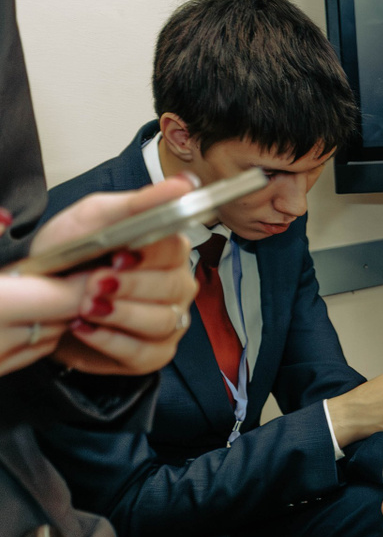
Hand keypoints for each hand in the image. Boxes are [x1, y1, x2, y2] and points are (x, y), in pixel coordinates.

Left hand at [17, 178, 200, 377]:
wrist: (43, 298)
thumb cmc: (70, 256)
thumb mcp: (96, 219)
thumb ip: (140, 202)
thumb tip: (185, 183)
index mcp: (168, 250)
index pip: (177, 250)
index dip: (149, 255)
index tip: (118, 255)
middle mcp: (177, 285)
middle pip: (173, 288)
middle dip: (130, 287)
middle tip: (94, 283)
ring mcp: (169, 321)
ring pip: (162, 321)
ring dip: (119, 314)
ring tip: (84, 306)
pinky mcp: (154, 353)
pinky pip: (145, 353)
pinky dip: (111, 341)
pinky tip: (84, 328)